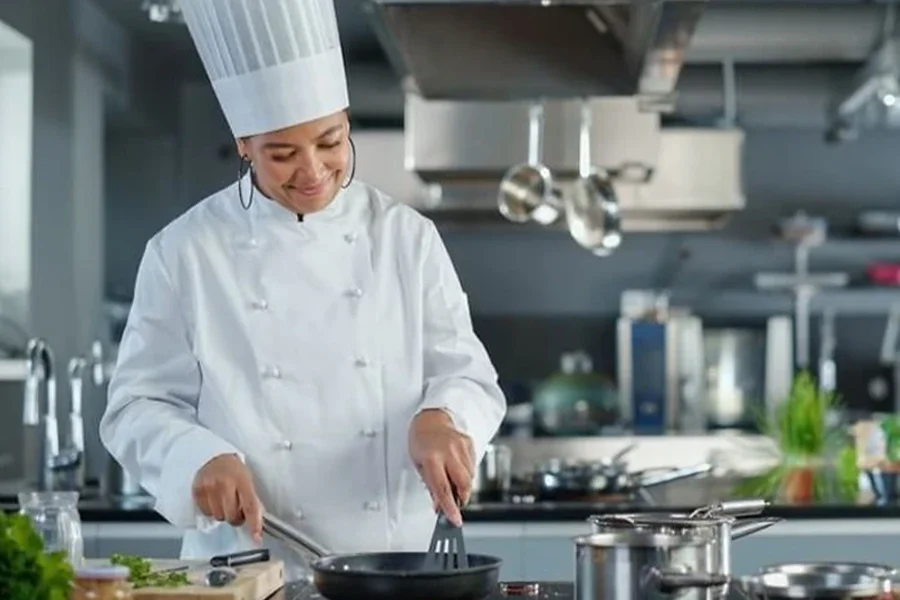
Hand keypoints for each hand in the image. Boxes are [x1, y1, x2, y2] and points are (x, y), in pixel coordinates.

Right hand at [192, 453, 263, 543]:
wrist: (213, 457)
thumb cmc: (233, 470)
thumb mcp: (247, 479)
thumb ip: (251, 499)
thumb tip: (257, 520)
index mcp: (242, 480)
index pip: (250, 506)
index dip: (254, 524)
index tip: (256, 537)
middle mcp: (225, 483)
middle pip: (232, 516)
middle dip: (236, 517)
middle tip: (236, 507)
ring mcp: (209, 487)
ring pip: (219, 517)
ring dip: (223, 513)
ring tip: (224, 499)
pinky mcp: (197, 491)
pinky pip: (207, 513)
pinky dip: (212, 510)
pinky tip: (214, 498)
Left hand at [408, 409, 473, 525]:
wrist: (430, 419)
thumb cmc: (420, 440)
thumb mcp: (418, 464)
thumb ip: (430, 485)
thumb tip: (439, 504)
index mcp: (432, 458)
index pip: (443, 489)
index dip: (450, 508)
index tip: (454, 520)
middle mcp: (448, 452)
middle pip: (463, 484)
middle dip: (461, 499)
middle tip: (455, 503)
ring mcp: (461, 447)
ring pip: (470, 477)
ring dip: (463, 486)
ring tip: (452, 482)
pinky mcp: (469, 444)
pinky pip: (473, 466)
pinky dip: (466, 473)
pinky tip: (456, 469)